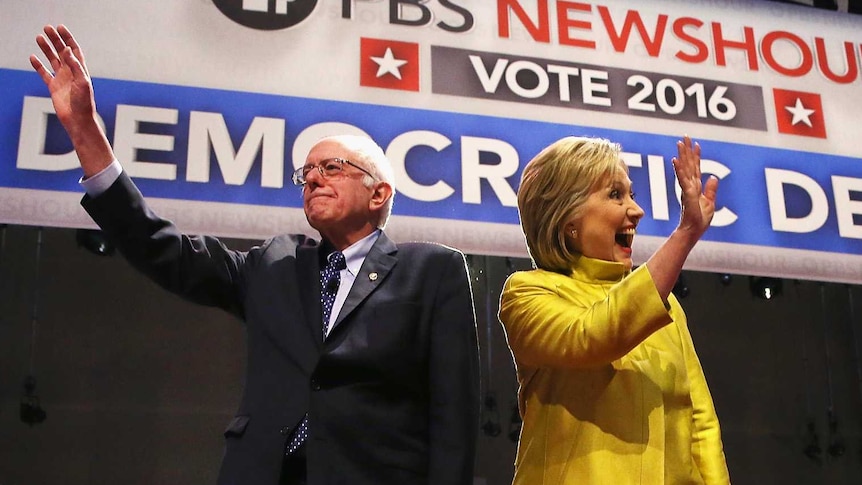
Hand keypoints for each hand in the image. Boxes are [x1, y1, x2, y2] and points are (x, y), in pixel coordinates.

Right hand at [29, 24, 113, 176]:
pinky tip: (32, 57)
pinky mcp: (53, 87)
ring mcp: (62, 79)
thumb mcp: (82, 82)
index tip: (60, 28)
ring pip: (52, 60)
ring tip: (39, 37)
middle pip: (62, 52)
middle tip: (46, 28)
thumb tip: (68, 50)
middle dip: (55, 39)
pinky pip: (44, 73)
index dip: (68, 38)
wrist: (78, 120)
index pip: (73, 50)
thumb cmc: (84, 103)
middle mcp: (71, 72)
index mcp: (80, 70)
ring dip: (46, 49)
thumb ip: (75, 66)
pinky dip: (38, 65)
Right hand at [672, 135, 717, 239]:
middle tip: (684, 137)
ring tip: (679, 143)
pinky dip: (679, 169)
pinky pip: (682, 179)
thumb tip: (714, 178)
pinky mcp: (687, 193)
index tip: (696, 144)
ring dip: (682, 155)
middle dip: (686, 150)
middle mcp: (690, 185)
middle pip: (689, 164)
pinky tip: (676, 160)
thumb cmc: (699, 221)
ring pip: (685, 168)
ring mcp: (687, 188)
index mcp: (696, 187)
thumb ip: (711, 190)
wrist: (693, 231)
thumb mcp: (710, 203)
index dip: (696, 156)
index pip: (696, 168)